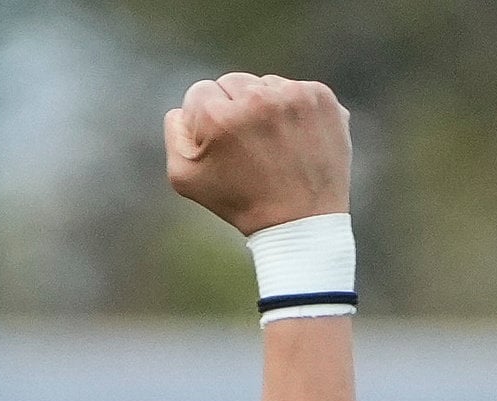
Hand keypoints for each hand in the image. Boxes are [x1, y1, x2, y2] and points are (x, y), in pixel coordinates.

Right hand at [164, 73, 350, 234]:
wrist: (300, 222)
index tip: (223, 146)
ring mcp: (294, 95)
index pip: (199, 92)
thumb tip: (185, 106)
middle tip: (248, 147)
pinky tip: (295, 139)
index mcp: (218, 115)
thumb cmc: (239, 202)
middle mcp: (256, 98)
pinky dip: (294, 111)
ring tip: (273, 145)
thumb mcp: (184, 177)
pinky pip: (296, 90)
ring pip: (265, 84)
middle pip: (232, 82)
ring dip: (265, 107)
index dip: (206, 121)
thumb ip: (174, 131)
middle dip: (234, 109)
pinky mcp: (321, 98)